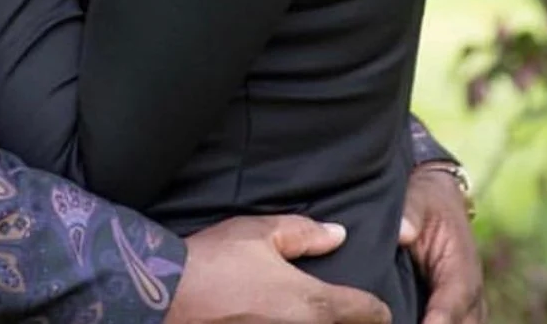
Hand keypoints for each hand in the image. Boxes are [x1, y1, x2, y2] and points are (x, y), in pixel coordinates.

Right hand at [167, 215, 389, 323]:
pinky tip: (278, 320)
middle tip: (346, 313)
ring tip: (307, 314)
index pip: (369, 312)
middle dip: (350, 323)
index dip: (377, 308)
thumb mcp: (260, 232)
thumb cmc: (217, 260)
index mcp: (314, 303)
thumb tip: (339, 235)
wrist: (169, 296)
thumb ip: (305, 233)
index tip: (375, 305)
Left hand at [399, 166, 482, 323]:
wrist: (442, 197)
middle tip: (396, 323)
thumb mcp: (418, 198)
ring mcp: (466, 306)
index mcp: (462, 269)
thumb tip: (403, 233)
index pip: (452, 306)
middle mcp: (470, 294)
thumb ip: (411, 215)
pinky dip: (432, 323)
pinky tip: (405, 319)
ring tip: (398, 322)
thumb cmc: (428, 199)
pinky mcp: (456, 310)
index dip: (436, 322)